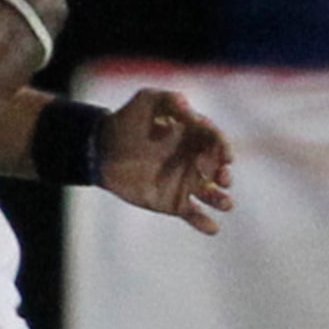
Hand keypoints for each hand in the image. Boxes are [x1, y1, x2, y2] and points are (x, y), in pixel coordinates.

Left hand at [98, 89, 232, 232]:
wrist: (103, 150)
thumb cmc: (127, 122)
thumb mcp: (147, 101)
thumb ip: (169, 100)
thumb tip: (188, 107)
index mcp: (194, 136)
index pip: (215, 141)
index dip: (223, 147)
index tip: (225, 155)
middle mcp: (194, 160)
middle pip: (217, 169)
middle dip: (224, 174)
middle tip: (222, 177)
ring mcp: (184, 182)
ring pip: (210, 194)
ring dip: (220, 199)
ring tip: (226, 204)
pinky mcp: (173, 202)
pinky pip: (193, 214)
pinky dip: (204, 222)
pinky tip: (213, 228)